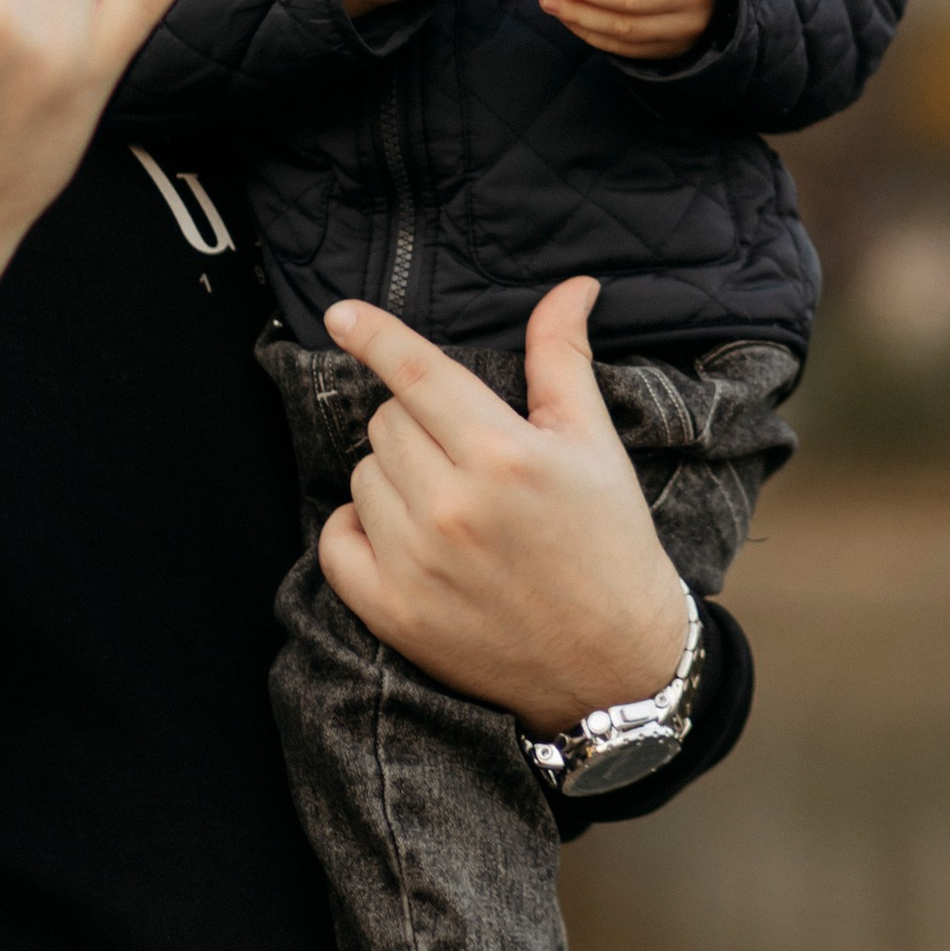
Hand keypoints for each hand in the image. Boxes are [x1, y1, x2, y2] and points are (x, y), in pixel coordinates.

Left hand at [315, 278, 689, 731]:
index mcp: (504, 454)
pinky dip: (358, 531)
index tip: (339, 312)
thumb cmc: (609, 544)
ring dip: (394, 478)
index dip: (374, 335)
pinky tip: (403, 539)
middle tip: (470, 459)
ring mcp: (416, 564)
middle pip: (387, 420)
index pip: (417, 374)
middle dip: (420, 426)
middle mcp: (452, 506)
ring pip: (362, 475)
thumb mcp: (595, 443)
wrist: (615, 667)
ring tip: (452, 507)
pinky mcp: (392, 614)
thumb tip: (573, 284)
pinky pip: (334, 540)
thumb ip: (564, 358)